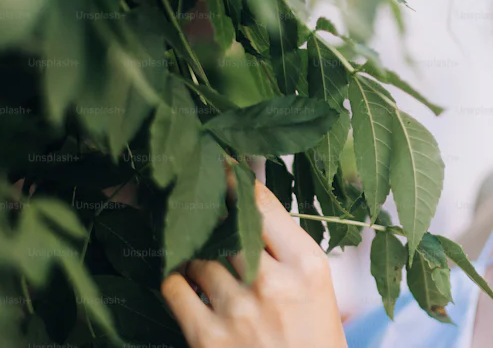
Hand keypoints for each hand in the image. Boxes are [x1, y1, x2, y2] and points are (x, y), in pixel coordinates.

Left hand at [161, 179, 347, 347]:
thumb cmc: (314, 343)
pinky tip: (183, 282)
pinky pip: (174, 288)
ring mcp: (236, 310)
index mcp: (308, 266)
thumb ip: (289, 250)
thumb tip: (249, 206)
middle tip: (195, 201)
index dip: (234, 179)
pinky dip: (174, 280)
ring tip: (196, 254)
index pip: (262, 204)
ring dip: (194, 253)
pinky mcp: (206, 337)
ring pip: (197, 256)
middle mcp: (272, 282)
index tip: (218, 163)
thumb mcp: (318, 291)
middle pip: (224, 225)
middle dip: (207, 214)